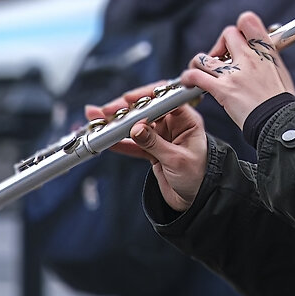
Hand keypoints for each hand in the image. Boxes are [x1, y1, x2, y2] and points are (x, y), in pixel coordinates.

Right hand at [88, 82, 207, 212]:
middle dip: (125, 109)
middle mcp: (173, 124)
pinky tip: (104, 139)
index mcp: (187, 120)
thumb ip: (155, 144)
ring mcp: (161, 136)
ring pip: (135, 125)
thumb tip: (135, 128)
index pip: (166, 99)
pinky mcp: (151, 149)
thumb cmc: (198, 176)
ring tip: (96, 119)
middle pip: (146, 109)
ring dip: (116, 123)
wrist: (196, 199)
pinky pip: (131, 143)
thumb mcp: (177, 159)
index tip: (129, 99)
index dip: (147, 96)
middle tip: (105, 111)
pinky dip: (117, 141)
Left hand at [181, 10, 294, 129]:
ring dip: (199, 64)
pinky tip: (188, 82)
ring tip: (200, 71)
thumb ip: (268, 59)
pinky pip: (195, 76)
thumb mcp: (281, 72)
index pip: (247, 20)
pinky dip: (188, 78)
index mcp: (266, 51)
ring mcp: (234, 73)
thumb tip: (261, 54)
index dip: (239, 28)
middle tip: (221, 60)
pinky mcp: (222, 89)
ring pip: (204, 56)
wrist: (280, 121)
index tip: (238, 41)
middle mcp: (249, 57)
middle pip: (227, 34)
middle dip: (221, 45)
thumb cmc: (282, 101)